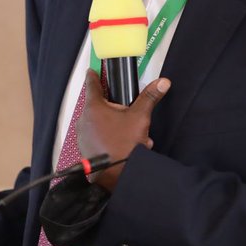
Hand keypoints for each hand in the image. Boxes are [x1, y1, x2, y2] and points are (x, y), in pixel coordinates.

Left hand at [76, 70, 169, 190]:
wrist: (115, 174)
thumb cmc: (124, 142)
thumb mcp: (140, 118)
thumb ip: (149, 98)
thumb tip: (162, 82)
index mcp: (94, 107)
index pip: (92, 85)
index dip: (93, 77)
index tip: (91, 71)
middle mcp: (84, 119)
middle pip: (99, 106)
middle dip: (115, 110)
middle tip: (130, 117)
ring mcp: (82, 135)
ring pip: (100, 123)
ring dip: (114, 126)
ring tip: (131, 136)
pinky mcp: (84, 148)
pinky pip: (98, 137)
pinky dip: (109, 138)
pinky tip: (124, 146)